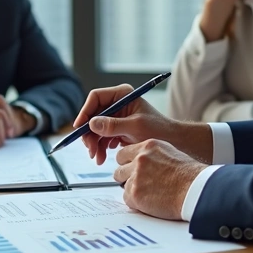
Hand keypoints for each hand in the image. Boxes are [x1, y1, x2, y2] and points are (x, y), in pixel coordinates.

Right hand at [75, 84, 212, 165]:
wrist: (172, 142)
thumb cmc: (158, 130)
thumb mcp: (135, 127)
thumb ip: (113, 126)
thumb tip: (92, 124)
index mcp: (122, 94)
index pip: (96, 98)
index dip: (85, 112)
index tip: (80, 127)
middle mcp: (117, 103)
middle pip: (93, 115)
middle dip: (89, 134)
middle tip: (89, 149)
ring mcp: (116, 116)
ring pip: (95, 128)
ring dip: (94, 144)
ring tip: (98, 158)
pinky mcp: (117, 129)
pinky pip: (102, 137)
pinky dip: (100, 148)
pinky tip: (103, 157)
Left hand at [114, 139, 206, 220]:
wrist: (196, 189)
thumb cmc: (189, 174)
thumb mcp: (169, 153)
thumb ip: (152, 155)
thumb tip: (141, 161)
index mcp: (148, 146)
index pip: (123, 154)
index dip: (127, 164)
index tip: (132, 171)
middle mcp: (140, 159)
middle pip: (119, 169)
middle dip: (127, 178)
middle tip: (140, 184)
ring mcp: (136, 176)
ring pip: (123, 184)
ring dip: (133, 190)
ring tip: (150, 193)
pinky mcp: (135, 193)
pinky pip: (127, 199)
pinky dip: (136, 202)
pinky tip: (151, 201)